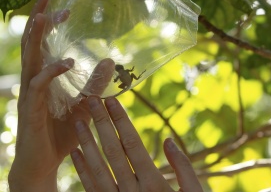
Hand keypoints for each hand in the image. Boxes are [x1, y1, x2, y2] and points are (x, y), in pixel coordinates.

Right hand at [8, 0, 113, 191]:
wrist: (47, 163)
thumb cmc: (64, 134)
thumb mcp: (86, 105)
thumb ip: (95, 83)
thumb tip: (110, 60)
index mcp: (45, 78)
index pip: (45, 44)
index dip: (52, 25)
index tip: (66, 9)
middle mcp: (34, 81)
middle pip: (33, 43)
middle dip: (39, 18)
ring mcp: (30, 94)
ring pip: (30, 59)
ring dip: (37, 36)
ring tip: (47, 16)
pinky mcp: (31, 109)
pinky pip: (38, 85)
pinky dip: (51, 71)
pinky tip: (67, 62)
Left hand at [71, 96, 202, 191]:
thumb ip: (183, 168)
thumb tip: (168, 140)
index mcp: (154, 184)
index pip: (132, 144)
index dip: (120, 121)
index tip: (112, 101)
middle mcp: (132, 191)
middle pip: (112, 151)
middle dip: (100, 124)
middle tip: (90, 100)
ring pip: (96, 168)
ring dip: (86, 143)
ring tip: (78, 121)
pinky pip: (91, 189)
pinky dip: (82, 170)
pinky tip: (75, 153)